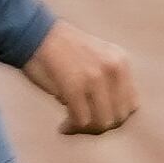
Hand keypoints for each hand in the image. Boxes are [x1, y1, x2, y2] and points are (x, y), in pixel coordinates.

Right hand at [17, 20, 138, 135]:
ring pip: (102, 121)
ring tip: (71, 126)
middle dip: (100, 125)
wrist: (32, 33)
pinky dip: (72, 127)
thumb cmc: (58, 49)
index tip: (96, 117)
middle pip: (119, 116)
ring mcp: (94, 78)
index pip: (131, 103)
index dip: (114, 116)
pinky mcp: (74, 87)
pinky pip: (81, 120)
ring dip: (86, 129)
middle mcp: (113, 69)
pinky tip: (62, 127)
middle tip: (82, 125)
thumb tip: (108, 113)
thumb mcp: (96, 58)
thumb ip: (108, 80)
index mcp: (120, 61)